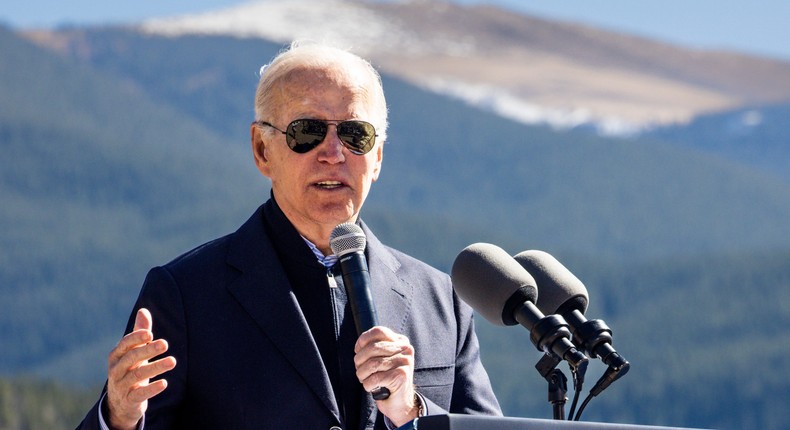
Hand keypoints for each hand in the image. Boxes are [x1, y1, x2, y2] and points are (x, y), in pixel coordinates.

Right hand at [105, 308, 176, 429]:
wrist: (120, 403)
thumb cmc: (130, 370)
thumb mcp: (134, 353)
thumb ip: (139, 333)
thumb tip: (143, 310)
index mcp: (116, 355)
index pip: (125, 344)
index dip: (136, 338)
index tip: (150, 334)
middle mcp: (116, 369)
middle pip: (132, 358)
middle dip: (148, 350)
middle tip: (165, 344)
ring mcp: (121, 385)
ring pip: (137, 375)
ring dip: (156, 367)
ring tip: (173, 361)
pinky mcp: (128, 400)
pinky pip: (139, 394)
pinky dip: (151, 389)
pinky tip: (164, 383)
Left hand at [354, 326, 419, 426]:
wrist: (400, 402)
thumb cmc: (387, 379)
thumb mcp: (383, 359)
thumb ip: (375, 348)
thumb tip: (359, 345)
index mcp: (400, 342)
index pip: (379, 331)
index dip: (363, 340)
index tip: (358, 351)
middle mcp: (405, 349)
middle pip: (373, 347)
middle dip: (359, 360)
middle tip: (359, 369)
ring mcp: (405, 362)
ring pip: (372, 364)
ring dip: (362, 374)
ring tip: (364, 379)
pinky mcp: (401, 376)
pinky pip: (375, 378)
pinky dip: (368, 384)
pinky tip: (371, 387)